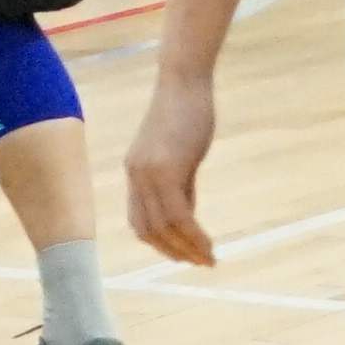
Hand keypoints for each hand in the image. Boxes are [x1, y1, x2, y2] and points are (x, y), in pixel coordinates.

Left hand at [125, 68, 221, 266]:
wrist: (185, 81)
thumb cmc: (187, 111)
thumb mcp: (180, 153)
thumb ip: (180, 183)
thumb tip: (187, 214)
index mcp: (135, 171)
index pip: (139, 220)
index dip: (159, 243)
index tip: (182, 254)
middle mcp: (136, 175)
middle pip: (148, 229)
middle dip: (173, 252)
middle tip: (198, 263)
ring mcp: (149, 173)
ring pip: (164, 227)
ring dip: (186, 249)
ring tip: (208, 260)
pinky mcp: (167, 170)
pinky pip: (180, 216)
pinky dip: (194, 236)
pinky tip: (209, 244)